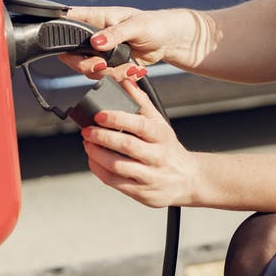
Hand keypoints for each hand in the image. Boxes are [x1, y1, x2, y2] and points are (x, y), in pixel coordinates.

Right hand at [61, 6, 211, 77]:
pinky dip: (120, 78)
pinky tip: (134, 71)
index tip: (73, 46)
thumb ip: (115, 34)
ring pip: (89, 70)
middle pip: (73, 54)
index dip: (63, 31)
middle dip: (87, 65)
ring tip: (130, 68)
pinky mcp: (110, 65)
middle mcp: (94, 35)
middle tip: (104, 66)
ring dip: (109, 74)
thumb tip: (96, 42)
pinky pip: (105, 77)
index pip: (69, 20)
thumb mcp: (136, 26)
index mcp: (97, 18)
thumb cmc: (154, 24)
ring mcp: (101, 52)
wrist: (168, 40)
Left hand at [80, 79, 198, 208]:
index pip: (140, 125)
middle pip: (127, 146)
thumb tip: (126, 82)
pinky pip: (115, 182)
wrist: (187, 179)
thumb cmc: (168, 148)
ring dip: (97, 155)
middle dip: (102, 137)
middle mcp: (158, 157)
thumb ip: (142, 103)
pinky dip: (100, 170)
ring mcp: (150, 177)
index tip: (99, 115)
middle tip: (87, 131)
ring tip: (87, 144)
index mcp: (162, 136)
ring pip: (118, 166)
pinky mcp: (142, 193)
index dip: (118, 119)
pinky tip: (93, 160)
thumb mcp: (160, 124)